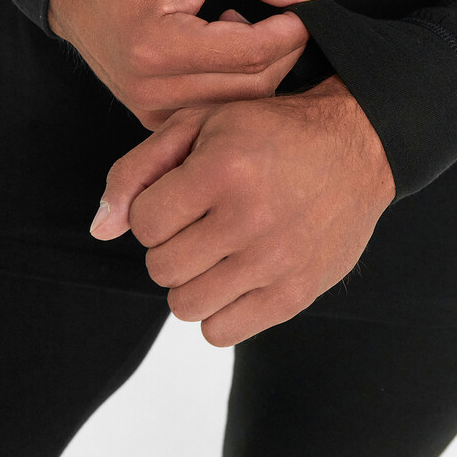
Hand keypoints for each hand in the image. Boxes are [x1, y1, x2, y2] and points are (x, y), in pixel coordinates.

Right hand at [48, 0, 330, 128]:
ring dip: (259, 68)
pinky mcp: (155, 118)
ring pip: (239, 104)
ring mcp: (152, 110)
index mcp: (158, 47)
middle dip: (283, 51)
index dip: (291, 31)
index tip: (304, 10)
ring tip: (240, 29)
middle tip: (284, 18)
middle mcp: (152, 90)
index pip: (251, 53)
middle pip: (251, 86)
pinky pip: (217, 111)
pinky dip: (236, 85)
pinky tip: (222, 53)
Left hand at [90, 75, 394, 345]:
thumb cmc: (271, 133)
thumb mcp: (200, 125)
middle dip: (170, 244)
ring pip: (184, 305)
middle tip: (202, 221)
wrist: (357, 148)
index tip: (184, 195)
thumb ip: (138, 171)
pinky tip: (236, 275)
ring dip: (191, 279)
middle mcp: (250, 220)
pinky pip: (221, 332)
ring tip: (217, 249)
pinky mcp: (296, 294)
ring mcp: (276, 263)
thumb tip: (100, 230)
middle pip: (160, 268)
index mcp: (223, 171)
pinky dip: (218, 308)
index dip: (155, 209)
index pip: (143, 224)